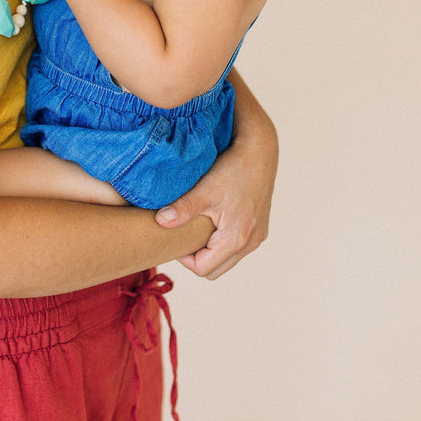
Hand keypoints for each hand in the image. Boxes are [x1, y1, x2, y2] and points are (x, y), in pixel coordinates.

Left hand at [154, 97, 277, 279]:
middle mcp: (250, 243)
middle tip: (183, 234)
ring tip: (197, 226)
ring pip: (228, 259)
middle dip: (197, 258)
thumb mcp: (205, 189)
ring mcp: (257, 236)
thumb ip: (183, 208)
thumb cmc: (234, 169)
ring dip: (210, 250)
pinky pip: (238, 247)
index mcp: (236, 239)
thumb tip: (160, 222)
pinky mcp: (260, 227)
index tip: (174, 236)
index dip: (184, 258)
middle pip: (216, 269)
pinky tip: (213, 220)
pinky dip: (223, 241)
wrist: (260, 151)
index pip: (203, 269)